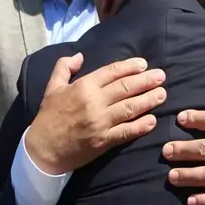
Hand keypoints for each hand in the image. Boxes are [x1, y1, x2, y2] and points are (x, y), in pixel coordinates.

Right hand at [25, 54, 166, 174]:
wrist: (42, 150)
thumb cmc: (48, 117)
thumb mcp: (52, 88)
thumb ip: (64, 68)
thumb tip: (79, 55)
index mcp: (83, 86)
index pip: (112, 72)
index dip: (130, 67)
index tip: (144, 64)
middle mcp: (94, 102)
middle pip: (126, 88)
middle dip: (146, 81)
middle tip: (161, 76)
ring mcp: (100, 122)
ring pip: (130, 108)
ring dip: (148, 100)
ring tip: (162, 94)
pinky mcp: (103, 141)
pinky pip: (126, 132)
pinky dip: (141, 126)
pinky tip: (153, 120)